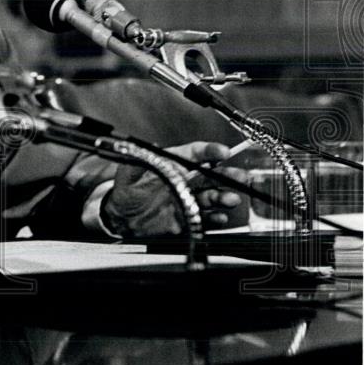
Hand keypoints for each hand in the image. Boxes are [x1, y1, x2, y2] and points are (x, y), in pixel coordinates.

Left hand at [102, 141, 247, 237]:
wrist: (123, 218)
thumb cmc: (127, 191)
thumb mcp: (127, 174)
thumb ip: (138, 160)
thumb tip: (149, 146)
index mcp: (173, 165)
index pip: (194, 154)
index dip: (209, 151)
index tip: (223, 151)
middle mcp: (185, 181)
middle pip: (211, 174)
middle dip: (228, 174)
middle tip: (240, 176)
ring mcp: (188, 199)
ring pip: (212, 196)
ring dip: (224, 197)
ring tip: (230, 200)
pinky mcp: (187, 218)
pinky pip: (205, 217)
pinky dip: (215, 218)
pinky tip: (220, 217)